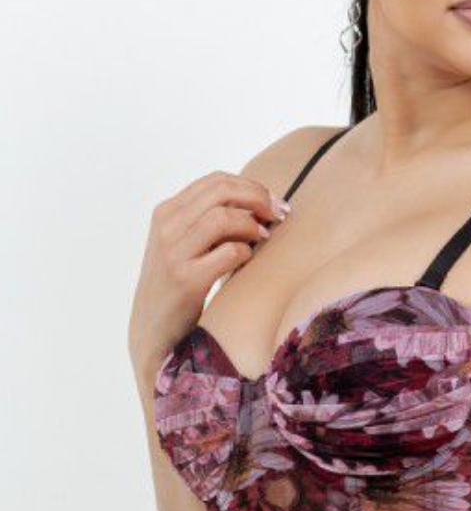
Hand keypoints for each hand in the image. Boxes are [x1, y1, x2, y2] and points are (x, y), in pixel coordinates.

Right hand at [127, 169, 289, 383]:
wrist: (151, 329)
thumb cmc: (177, 287)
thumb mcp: (183, 246)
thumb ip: (207, 222)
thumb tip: (257, 205)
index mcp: (166, 213)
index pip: (214, 181)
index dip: (250, 187)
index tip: (273, 202)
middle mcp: (166, 227)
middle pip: (221, 192)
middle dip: (258, 198)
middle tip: (278, 214)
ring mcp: (173, 252)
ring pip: (223, 217)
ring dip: (252, 225)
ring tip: (263, 238)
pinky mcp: (185, 279)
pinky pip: (229, 252)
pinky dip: (246, 252)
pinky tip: (247, 262)